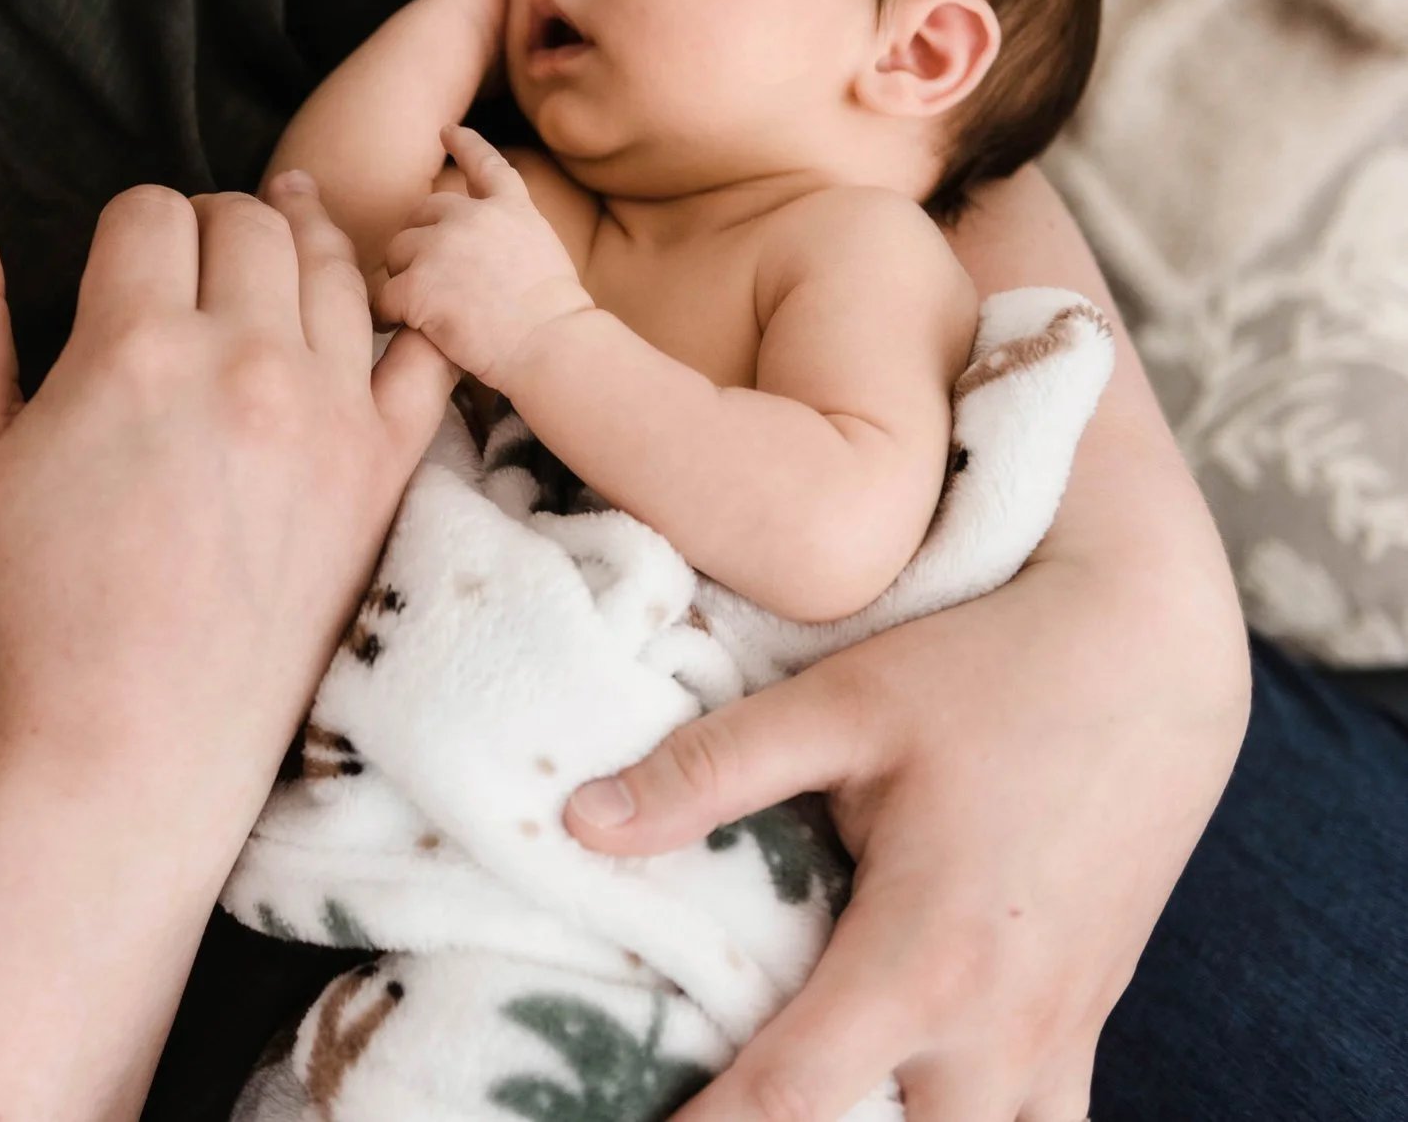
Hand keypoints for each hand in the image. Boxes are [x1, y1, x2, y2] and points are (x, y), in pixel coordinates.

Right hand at [0, 173, 457, 804]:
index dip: (128, 227)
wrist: (136, 738)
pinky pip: (425, 352)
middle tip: (190, 271)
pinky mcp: (383, 466)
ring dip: (298, 248)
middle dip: (211, 226)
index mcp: (133, 347)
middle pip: (248, 219)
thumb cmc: (36, 600)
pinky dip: (405, 319)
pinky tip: (372, 315)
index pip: (150, 210)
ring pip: (334, 265)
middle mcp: (243, 361)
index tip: (120, 270)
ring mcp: (327, 411)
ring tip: (273, 257)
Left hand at [377, 124, 593, 388]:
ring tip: (418, 309)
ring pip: (398, 251)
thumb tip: (484, 241)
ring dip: (403, 277)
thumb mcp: (544, 254)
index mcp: (512, 208)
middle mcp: (474, 216)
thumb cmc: (555, 319)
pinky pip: (384, 294)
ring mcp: (443, 246)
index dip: (466, 145)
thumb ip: (510, 234)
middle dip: (420, 241)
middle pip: (424, 212)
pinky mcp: (419, 283)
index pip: (486, 165)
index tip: (448, 131)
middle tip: (429, 279)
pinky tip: (393, 325)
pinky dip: (385, 312)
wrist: (550, 345)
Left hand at [560, 532, 1248, 1120]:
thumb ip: (708, 774)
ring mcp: (1056, 1042)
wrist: (1152, 657)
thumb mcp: (838, 707)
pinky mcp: (1084, 1029)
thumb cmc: (986, 672)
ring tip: (803, 1107)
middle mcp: (1000, 1029)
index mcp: (925, 959)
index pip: (791, 1101)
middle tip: (705, 1102)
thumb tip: (579, 822)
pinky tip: (895, 1109)